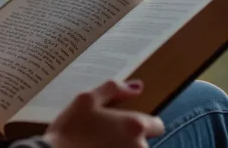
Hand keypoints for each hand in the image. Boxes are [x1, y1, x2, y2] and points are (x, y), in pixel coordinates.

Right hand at [44, 80, 164, 147]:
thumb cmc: (69, 129)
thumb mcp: (86, 100)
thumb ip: (114, 89)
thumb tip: (137, 86)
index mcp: (134, 125)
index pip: (158, 125)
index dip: (144, 124)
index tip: (126, 125)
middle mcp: (139, 147)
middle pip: (144, 142)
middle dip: (129, 139)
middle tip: (104, 136)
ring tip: (98, 146)